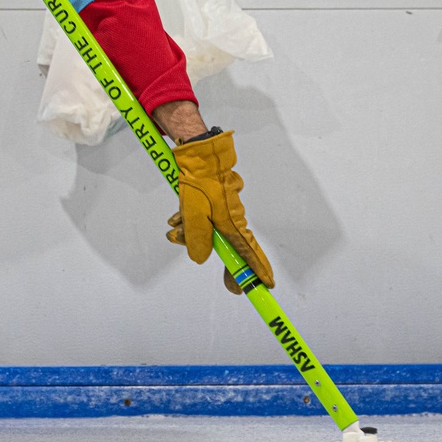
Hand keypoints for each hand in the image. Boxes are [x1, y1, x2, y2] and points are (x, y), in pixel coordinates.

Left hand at [166, 129, 274, 293]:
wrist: (197, 155)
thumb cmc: (199, 183)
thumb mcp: (193, 213)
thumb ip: (197, 237)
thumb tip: (201, 259)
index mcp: (231, 222)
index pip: (247, 252)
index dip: (257, 270)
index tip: (267, 285)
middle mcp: (232, 218)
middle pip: (231, 248)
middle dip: (226, 264)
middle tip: (232, 286)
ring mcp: (223, 210)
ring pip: (210, 232)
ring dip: (191, 234)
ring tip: (174, 230)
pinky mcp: (213, 202)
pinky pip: (202, 219)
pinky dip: (188, 221)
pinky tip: (175, 219)